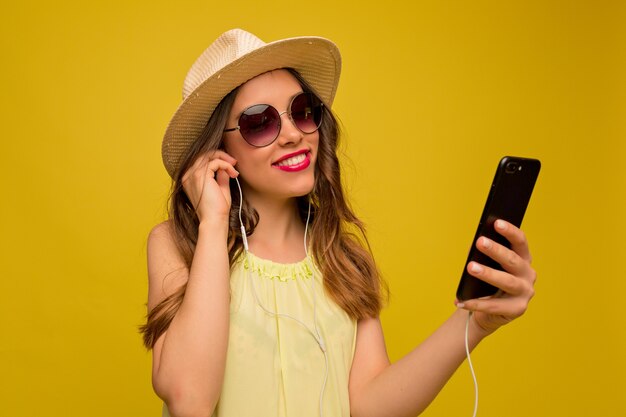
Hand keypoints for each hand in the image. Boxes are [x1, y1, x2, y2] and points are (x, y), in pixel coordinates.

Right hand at [181, 150, 238, 222]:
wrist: (214, 220)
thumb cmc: (217, 209)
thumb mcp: (220, 188)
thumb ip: (220, 176)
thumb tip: (224, 167)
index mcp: (190, 178)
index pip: (201, 160)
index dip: (216, 158)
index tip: (230, 165)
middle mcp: (188, 175)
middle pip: (203, 154)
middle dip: (221, 155)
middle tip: (234, 162)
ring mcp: (192, 175)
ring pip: (208, 155)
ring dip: (224, 158)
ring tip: (234, 168)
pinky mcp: (200, 176)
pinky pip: (215, 162)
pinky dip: (226, 165)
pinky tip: (233, 174)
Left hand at [455, 219, 535, 334]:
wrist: (488, 312)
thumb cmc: (487, 283)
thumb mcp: (486, 266)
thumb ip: (483, 256)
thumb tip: (474, 247)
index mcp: (523, 259)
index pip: (520, 242)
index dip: (510, 232)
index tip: (497, 222)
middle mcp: (528, 274)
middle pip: (513, 260)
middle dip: (496, 250)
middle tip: (480, 241)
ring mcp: (525, 293)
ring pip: (507, 282)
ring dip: (488, 274)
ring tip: (470, 267)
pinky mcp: (517, 309)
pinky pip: (495, 306)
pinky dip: (476, 303)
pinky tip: (461, 300)